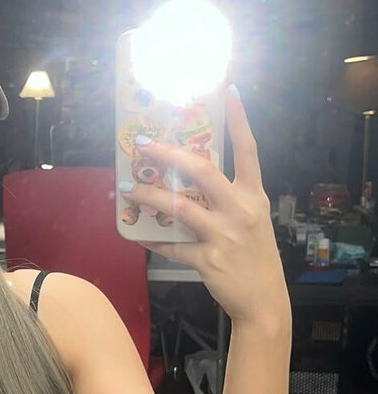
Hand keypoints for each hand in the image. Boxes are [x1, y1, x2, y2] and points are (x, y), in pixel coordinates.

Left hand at [120, 84, 290, 327]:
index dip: (240, 120)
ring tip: (128, 188)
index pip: (248, 150)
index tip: (229, 91)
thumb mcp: (251, 222)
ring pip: (179, 206)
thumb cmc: (254, 258)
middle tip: (144, 144)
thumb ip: (226, 201)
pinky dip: (154, 241)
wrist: (264, 302)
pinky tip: (138, 236)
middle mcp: (241, 210)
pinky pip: (173, 246)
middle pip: (203, 171)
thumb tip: (185, 185)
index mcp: (254, 196)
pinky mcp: (209, 259)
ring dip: (150, 195)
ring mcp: (225, 234)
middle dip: (169, 154)